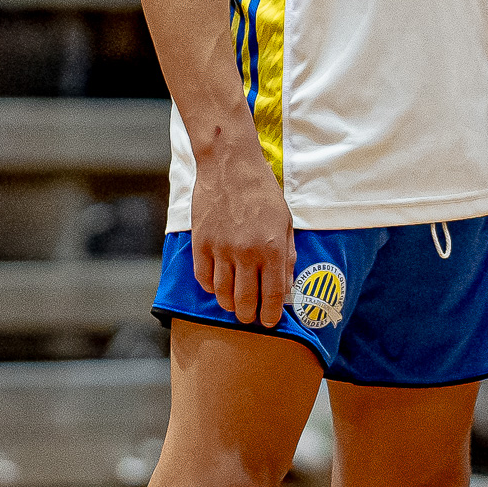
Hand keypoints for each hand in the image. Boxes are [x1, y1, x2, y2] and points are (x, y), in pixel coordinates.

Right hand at [190, 130, 296, 327]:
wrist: (229, 165)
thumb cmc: (262, 191)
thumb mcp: (285, 221)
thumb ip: (287, 256)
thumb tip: (286, 288)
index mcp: (272, 248)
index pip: (271, 297)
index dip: (269, 316)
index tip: (268, 322)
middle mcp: (246, 253)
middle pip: (244, 303)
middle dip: (248, 316)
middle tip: (250, 316)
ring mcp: (220, 249)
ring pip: (222, 295)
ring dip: (229, 305)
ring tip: (234, 304)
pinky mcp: (200, 243)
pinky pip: (203, 278)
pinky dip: (210, 287)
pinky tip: (218, 284)